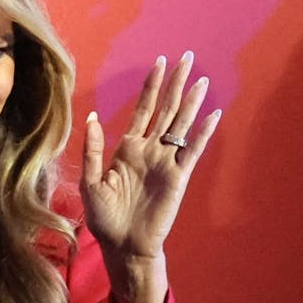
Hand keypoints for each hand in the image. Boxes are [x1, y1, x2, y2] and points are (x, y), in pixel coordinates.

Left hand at [81, 51, 220, 302]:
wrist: (122, 245)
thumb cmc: (104, 217)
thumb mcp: (90, 181)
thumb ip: (93, 150)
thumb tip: (93, 117)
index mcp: (127, 148)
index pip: (143, 109)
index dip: (151, 86)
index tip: (159, 62)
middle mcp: (149, 150)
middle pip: (166, 109)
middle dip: (176, 83)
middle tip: (187, 57)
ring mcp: (165, 162)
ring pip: (181, 125)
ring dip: (191, 102)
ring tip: (201, 79)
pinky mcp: (178, 177)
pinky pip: (192, 150)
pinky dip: (202, 133)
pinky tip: (212, 114)